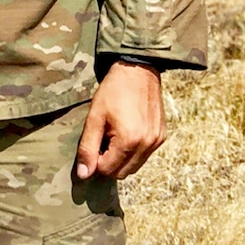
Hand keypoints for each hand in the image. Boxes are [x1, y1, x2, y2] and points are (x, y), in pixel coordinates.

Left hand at [76, 60, 165, 179]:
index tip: (94, 142)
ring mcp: (156, 142)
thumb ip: (88, 147)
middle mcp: (146, 145)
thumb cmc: (113, 91)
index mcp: (129, 141)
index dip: (96, 160)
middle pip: (122, 173)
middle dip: (109, 162)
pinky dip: (133, 151)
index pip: (107, 170)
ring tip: (114, 134)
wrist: (137, 70)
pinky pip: (144, 156)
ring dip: (121, 158)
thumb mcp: (95, 117)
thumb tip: (83, 175)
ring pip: (134, 167)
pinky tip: (127, 131)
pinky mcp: (161, 137)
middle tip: (103, 138)